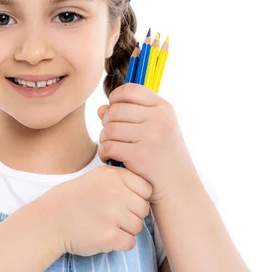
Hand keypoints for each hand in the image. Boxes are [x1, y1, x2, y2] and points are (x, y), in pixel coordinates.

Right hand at [40, 165, 151, 256]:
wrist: (50, 220)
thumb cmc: (74, 199)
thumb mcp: (96, 177)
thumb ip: (120, 179)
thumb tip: (148, 187)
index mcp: (113, 175)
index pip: (146, 188)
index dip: (136, 197)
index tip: (122, 201)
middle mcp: (115, 192)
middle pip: (143, 209)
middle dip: (131, 215)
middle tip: (110, 215)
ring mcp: (112, 214)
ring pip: (138, 227)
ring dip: (124, 229)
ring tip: (103, 224)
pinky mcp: (109, 235)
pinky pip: (130, 242)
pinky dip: (118, 243)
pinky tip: (102, 234)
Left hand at [97, 83, 196, 204]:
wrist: (179, 189)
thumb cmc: (162, 156)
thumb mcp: (152, 130)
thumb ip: (127, 115)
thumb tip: (100, 109)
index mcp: (164, 108)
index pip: (130, 90)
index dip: (115, 98)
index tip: (114, 112)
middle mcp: (160, 119)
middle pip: (115, 110)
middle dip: (107, 123)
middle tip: (113, 137)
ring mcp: (151, 136)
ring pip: (108, 129)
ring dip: (104, 140)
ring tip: (112, 148)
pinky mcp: (140, 155)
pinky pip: (108, 146)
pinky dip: (104, 153)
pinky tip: (110, 158)